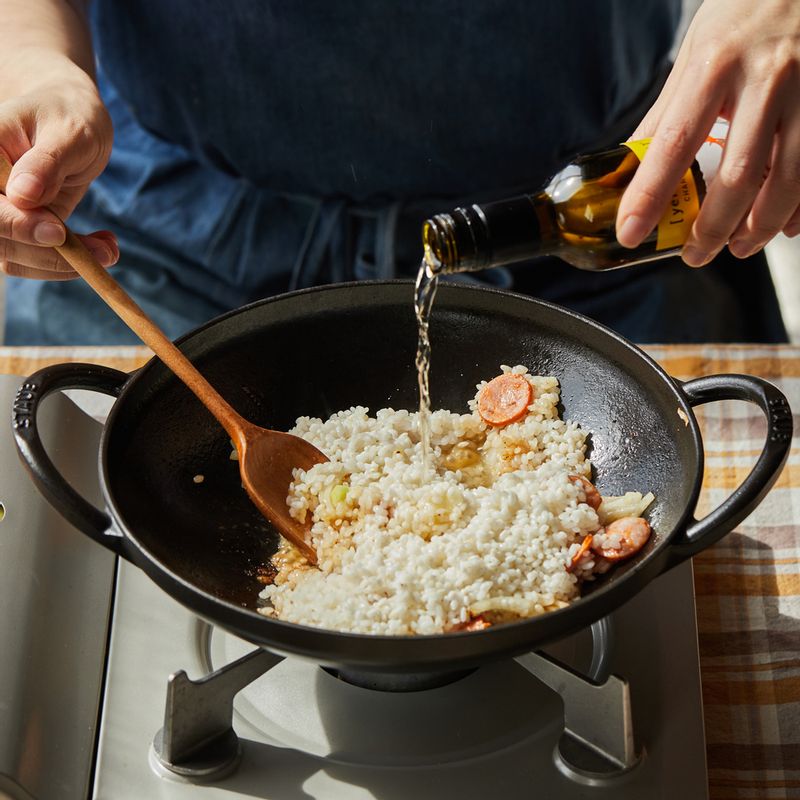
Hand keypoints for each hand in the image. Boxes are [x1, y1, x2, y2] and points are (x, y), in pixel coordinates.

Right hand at [0, 61, 117, 278]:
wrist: (70, 120)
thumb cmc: (69, 115)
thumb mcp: (68, 132)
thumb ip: (46, 163)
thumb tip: (23, 194)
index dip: (17, 224)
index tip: (59, 232)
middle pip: (0, 240)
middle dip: (52, 254)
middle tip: (106, 252)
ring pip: (16, 258)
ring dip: (67, 264)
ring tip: (109, 249)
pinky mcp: (18, 231)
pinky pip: (35, 261)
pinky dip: (70, 263)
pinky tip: (101, 247)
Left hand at [616, 0, 799, 266]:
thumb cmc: (745, 15)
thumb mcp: (695, 53)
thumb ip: (667, 112)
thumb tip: (632, 164)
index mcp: (715, 67)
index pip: (673, 145)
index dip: (649, 195)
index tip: (631, 232)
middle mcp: (767, 78)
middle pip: (738, 176)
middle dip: (712, 228)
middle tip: (694, 254)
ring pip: (788, 179)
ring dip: (760, 226)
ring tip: (739, 247)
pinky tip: (784, 224)